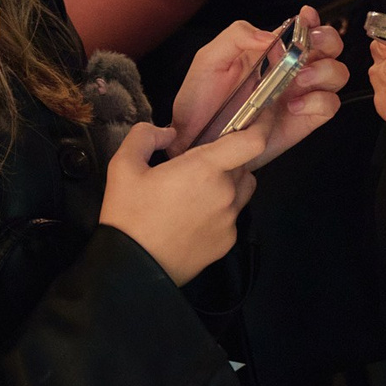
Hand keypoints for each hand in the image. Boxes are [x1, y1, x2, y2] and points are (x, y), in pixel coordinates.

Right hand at [98, 119, 265, 285]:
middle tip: (199, 163)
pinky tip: (194, 216)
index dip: (261, 124)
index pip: (252, 141)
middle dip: (228, 157)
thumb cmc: (129, 215)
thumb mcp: (123, 166)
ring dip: (230, 181)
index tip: (259, 115)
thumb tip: (169, 133)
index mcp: (205, 169)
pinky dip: (222, 209)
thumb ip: (146, 136)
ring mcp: (230, 219)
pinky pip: (234, 215)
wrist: (133, 269)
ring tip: (199, 189)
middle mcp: (226, 193)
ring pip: (243, 188)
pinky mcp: (228, 241)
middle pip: (244, 163)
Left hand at [165, 7, 348, 166]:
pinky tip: (293, 105)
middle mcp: (290, 70)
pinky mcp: (304, 120)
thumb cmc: (200, 101)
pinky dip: (318, 101)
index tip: (307, 18)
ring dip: (324, 71)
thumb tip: (271, 35)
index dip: (311, 20)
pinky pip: (329, 105)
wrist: (196, 140)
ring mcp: (300, 94)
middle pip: (330, 47)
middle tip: (307, 50)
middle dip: (327, 42)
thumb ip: (236, 36)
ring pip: (336, 74)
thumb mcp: (209, 60)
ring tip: (299, 79)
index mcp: (271, 51)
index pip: (302, 28)